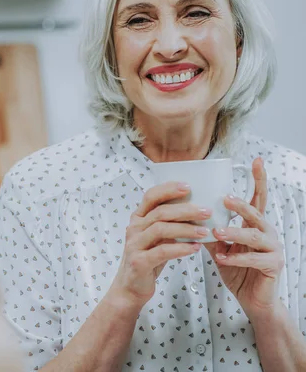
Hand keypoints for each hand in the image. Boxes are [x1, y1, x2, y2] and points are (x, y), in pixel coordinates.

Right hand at [111, 182, 209, 307]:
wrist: (131, 287)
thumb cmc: (148, 259)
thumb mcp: (157, 238)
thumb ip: (169, 224)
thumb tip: (197, 211)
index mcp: (138, 219)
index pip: (151, 196)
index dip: (168, 189)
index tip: (189, 186)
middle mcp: (134, 228)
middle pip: (160, 212)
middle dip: (185, 210)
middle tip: (206, 211)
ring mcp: (134, 244)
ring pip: (161, 229)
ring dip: (186, 229)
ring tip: (205, 232)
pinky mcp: (139, 261)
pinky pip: (162, 251)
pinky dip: (181, 249)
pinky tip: (195, 248)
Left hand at [206, 158, 283, 317]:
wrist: (252, 299)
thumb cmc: (236, 269)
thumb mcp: (220, 246)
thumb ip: (210, 229)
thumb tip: (187, 212)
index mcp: (255, 224)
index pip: (257, 197)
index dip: (258, 179)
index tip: (257, 160)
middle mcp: (267, 232)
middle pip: (256, 212)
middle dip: (240, 205)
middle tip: (225, 199)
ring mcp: (273, 249)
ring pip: (255, 235)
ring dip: (234, 232)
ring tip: (217, 232)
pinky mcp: (273, 265)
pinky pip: (254, 258)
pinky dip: (236, 257)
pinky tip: (222, 258)